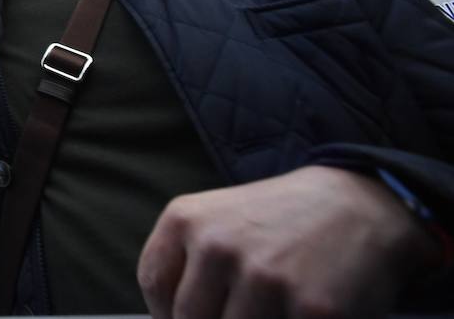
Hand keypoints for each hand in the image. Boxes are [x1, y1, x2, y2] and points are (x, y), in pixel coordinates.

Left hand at [137, 165, 439, 318]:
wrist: (356, 205)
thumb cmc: (279, 220)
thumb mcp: (216, 219)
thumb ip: (185, 264)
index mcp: (187, 220)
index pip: (155, 287)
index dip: (166, 314)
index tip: (183, 317)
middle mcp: (218, 246)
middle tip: (238, 309)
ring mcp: (264, 278)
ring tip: (269, 305)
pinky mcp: (310, 309)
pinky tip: (295, 312)